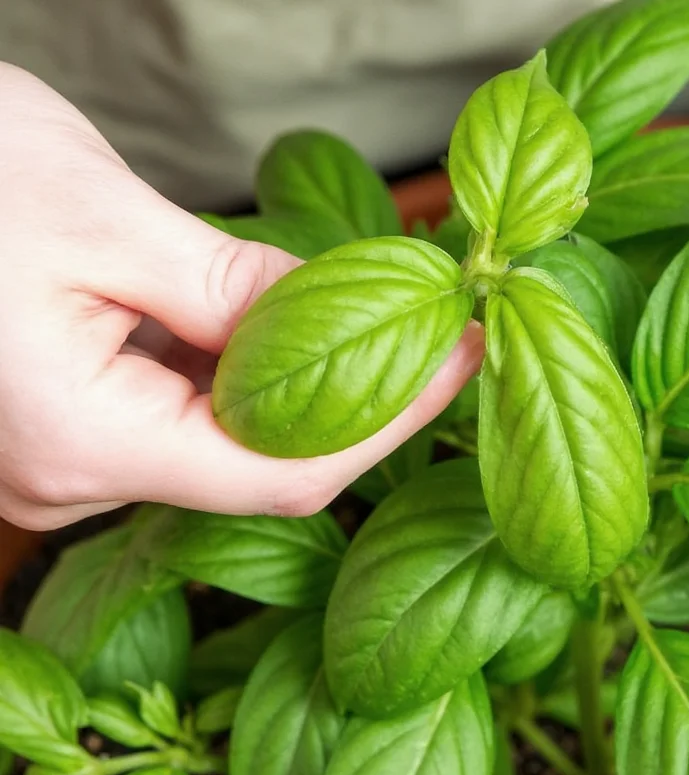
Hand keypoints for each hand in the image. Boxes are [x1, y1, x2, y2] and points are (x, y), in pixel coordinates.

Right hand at [0, 64, 482, 530]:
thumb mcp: (104, 217)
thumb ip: (234, 286)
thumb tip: (354, 310)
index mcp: (82, 442)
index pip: (287, 473)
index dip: (392, 418)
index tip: (464, 354)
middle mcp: (67, 478)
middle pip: (258, 463)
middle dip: (358, 392)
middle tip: (435, 319)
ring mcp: (58, 460)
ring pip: (217, 438)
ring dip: (296, 376)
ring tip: (364, 302)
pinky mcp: (58, 428)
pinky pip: (171, 416)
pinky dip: (231, 368)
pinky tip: (262, 313)